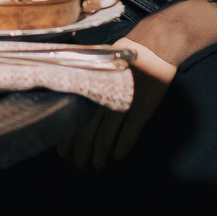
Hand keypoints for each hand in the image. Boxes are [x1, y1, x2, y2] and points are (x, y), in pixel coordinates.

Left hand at [62, 36, 174, 168]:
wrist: (151, 48)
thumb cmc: (120, 58)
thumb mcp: (94, 69)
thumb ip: (83, 89)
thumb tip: (69, 111)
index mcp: (87, 90)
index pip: (71, 123)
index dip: (67, 144)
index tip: (65, 155)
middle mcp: (100, 99)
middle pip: (85, 136)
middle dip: (82, 156)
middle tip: (81, 167)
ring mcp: (121, 105)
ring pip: (105, 140)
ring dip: (100, 157)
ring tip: (97, 167)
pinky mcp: (141, 109)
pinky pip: (128, 136)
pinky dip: (122, 149)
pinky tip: (118, 157)